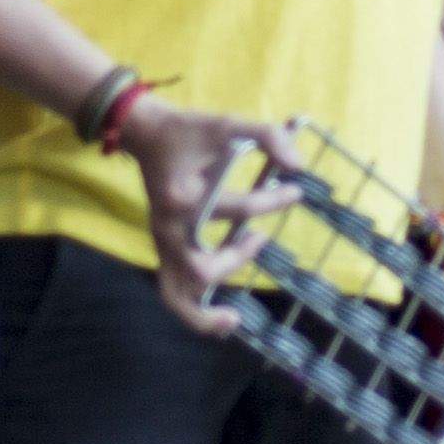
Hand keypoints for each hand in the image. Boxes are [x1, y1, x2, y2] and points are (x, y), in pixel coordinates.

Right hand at [119, 100, 299, 329]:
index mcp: (183, 197)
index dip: (272, 200)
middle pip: (199, 268)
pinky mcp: (162, 247)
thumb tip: (298, 165)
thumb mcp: (226, 124)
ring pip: (175, 293)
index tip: (293, 189)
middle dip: (236, 258)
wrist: (145, 134)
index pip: (237, 209)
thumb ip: (264, 136)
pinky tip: (220, 318)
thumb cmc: (187, 131)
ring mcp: (161, 241)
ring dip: (202, 312)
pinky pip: (171, 290)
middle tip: (260, 239)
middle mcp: (168, 226)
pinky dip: (191, 310)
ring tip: (232, 320)